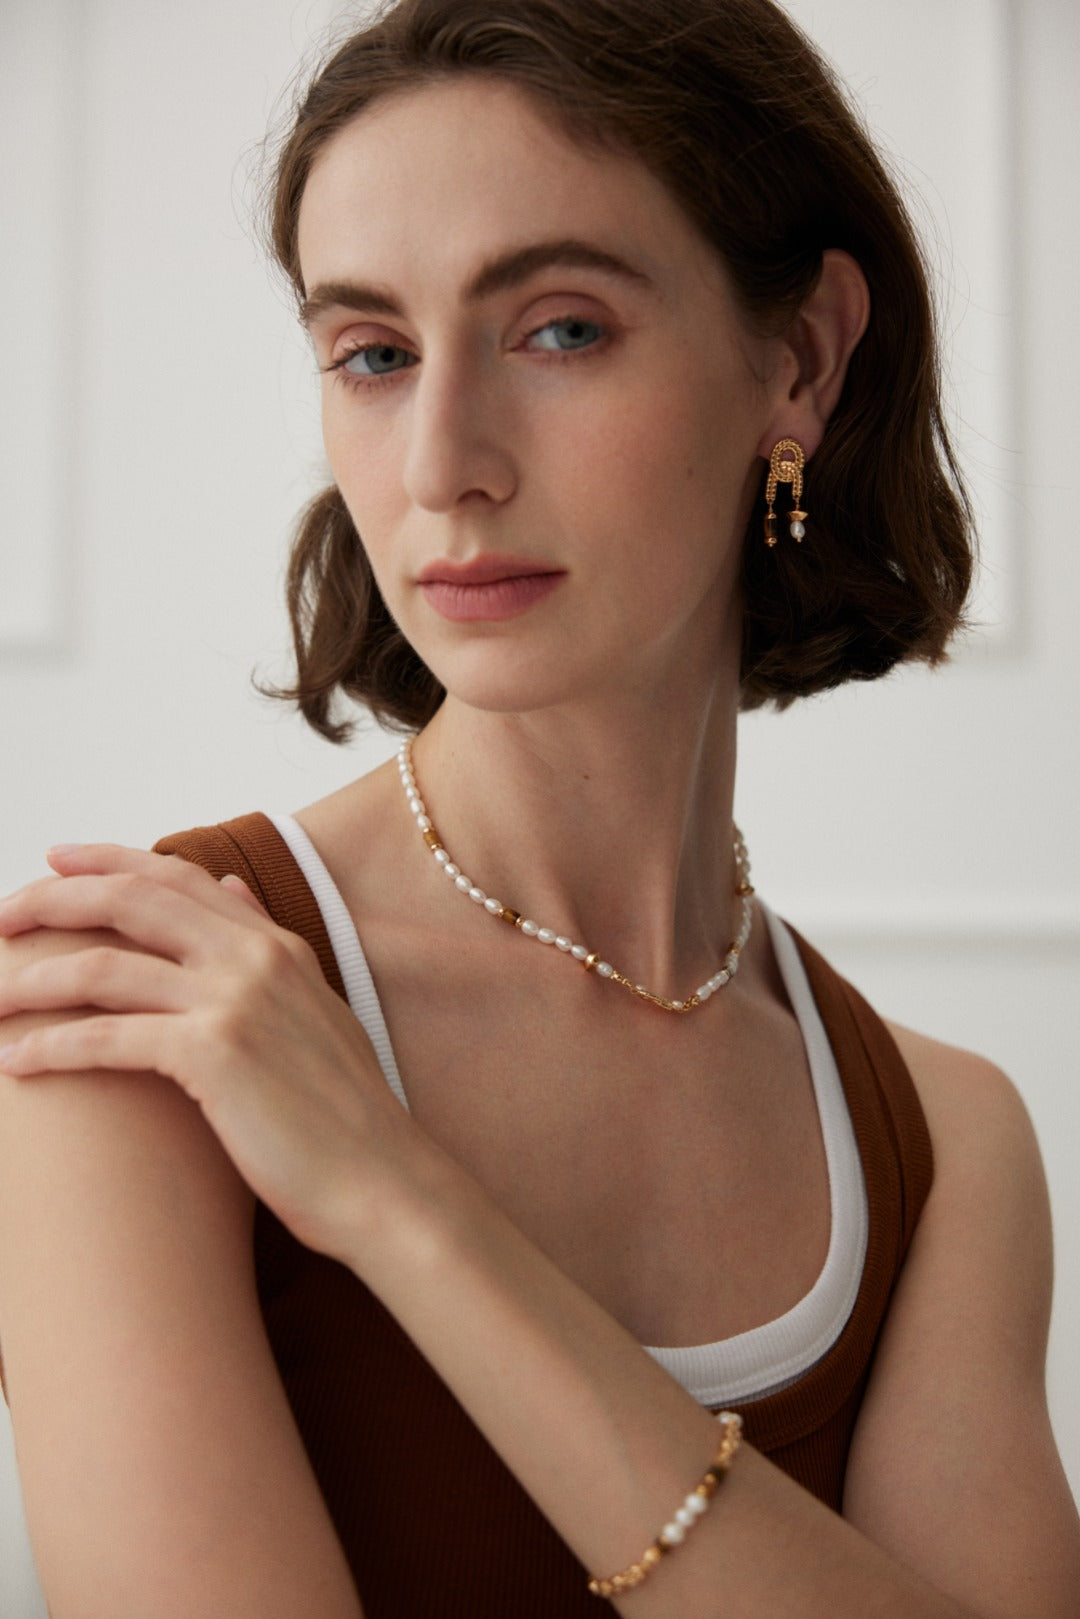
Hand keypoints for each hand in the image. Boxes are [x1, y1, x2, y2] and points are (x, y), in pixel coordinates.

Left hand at [0, 844, 426, 1262]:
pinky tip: (16, 1062)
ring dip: (33, 982)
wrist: (385, 1182)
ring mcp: (236, 1001)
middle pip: (131, 900)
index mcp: (277, 945)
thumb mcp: (313, 1009)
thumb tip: (228, 887)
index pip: (178, 877)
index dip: (108, 860)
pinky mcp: (215, 1055)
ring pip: (105, 968)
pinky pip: (109, 1038)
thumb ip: (265, 946)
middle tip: (1, 920)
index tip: (55, 859)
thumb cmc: (345, 1117)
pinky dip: (52, 1047)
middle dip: (53, 900)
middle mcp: (255, 958)